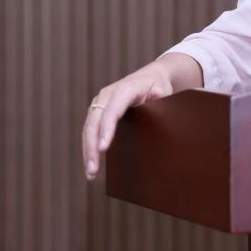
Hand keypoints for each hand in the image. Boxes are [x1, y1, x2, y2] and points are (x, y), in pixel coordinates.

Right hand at [81, 61, 174, 181]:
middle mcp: (107, 95)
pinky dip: (89, 147)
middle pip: (94, 122)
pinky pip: (90, 130)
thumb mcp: (162, 88)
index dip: (107, 128)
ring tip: (91, 173)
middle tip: (94, 169)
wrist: (151, 77)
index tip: (104, 148)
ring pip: (88, 129)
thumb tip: (158, 94)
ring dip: (88, 151)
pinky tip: (91, 164)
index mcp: (124, 89)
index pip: (112, 110)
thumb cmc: (158, 86)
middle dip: (92, 146)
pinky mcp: (97, 112)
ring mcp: (100, 103)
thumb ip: (160, 93)